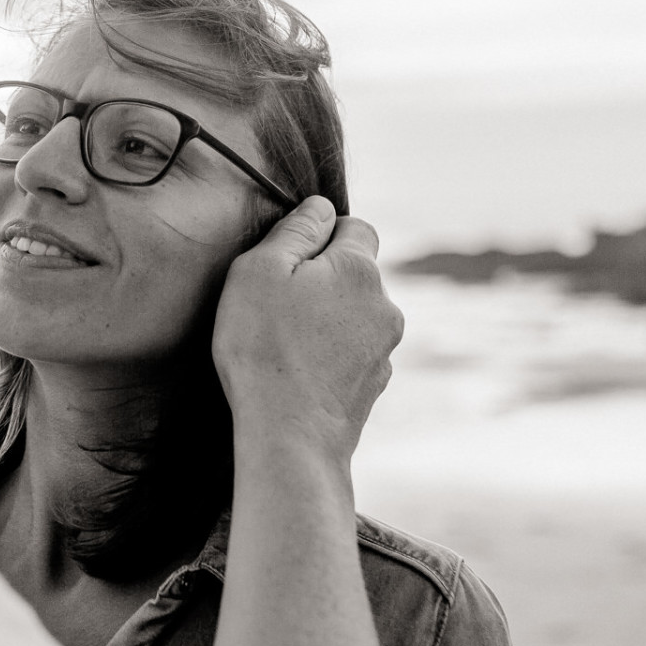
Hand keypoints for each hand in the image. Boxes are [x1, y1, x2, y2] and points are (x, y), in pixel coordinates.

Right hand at [211, 196, 403, 462]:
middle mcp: (384, 306)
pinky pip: (352, 353)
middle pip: (355, 273)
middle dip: (323, 280)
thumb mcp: (260, 271)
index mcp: (359, 269)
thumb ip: (295, 231)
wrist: (290, 437)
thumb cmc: (265, 349)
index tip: (286, 262)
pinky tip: (298, 373)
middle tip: (277, 305)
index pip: (355, 226)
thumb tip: (321, 208)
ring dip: (327, 319)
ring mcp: (384, 349)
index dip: (319, 236)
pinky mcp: (374, 385)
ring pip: (355, 315)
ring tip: (285, 344)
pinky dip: (330, 356)